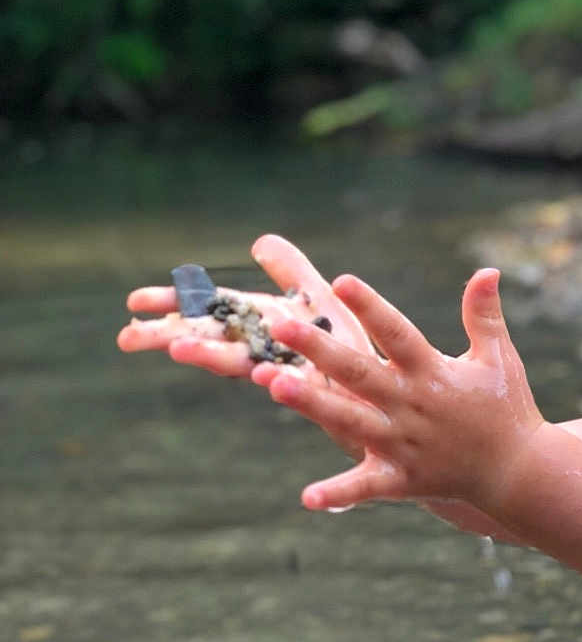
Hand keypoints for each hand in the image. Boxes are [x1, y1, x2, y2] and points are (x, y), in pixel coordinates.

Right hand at [118, 233, 371, 377]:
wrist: (394, 398)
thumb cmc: (355, 350)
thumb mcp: (322, 301)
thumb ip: (293, 273)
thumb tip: (259, 241)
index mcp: (269, 324)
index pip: (213, 309)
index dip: (175, 304)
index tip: (132, 302)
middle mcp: (275, 349)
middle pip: (216, 338)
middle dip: (173, 335)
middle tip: (127, 337)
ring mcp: (296, 375)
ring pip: (249, 366)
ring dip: (212, 358)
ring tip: (177, 351)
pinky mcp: (326, 399)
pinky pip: (303, 394)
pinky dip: (282, 385)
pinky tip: (265, 379)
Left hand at [262, 268, 540, 514]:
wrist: (520, 472)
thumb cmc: (507, 409)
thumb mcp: (499, 358)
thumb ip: (484, 315)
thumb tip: (487, 270)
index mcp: (433, 373)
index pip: (397, 333)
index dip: (371, 307)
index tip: (341, 282)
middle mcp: (413, 406)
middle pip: (361, 373)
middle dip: (320, 349)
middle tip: (280, 326)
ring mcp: (405, 444)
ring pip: (351, 421)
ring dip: (312, 405)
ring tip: (272, 384)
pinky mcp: (403, 480)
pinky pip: (367, 487)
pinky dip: (339, 494)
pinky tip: (308, 497)